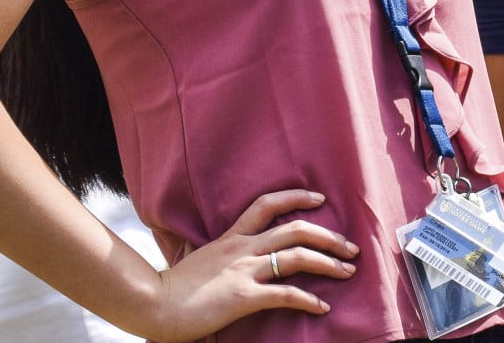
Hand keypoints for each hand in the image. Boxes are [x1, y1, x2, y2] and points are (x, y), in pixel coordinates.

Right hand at [134, 189, 354, 340]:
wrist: (152, 304)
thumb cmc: (172, 287)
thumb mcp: (199, 258)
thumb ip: (217, 252)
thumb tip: (222, 251)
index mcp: (231, 236)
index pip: (267, 204)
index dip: (297, 197)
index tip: (320, 200)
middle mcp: (242, 247)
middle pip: (297, 230)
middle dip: (330, 237)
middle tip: (352, 247)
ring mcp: (244, 270)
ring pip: (298, 257)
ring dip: (329, 263)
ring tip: (348, 271)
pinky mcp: (243, 296)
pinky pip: (285, 295)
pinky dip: (309, 300)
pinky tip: (322, 307)